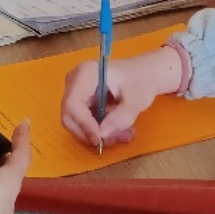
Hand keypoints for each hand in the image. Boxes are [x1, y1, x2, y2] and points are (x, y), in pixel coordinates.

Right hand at [62, 43, 186, 151]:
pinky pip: (82, 122)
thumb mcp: (136, 100)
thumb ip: (121, 117)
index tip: (99, 139)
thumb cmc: (141, 80)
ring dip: (98, 134)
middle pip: (69, 115)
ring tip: (123, 135)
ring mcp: (75, 91)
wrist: (144, 74)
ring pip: (75, 123)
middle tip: (115, 140)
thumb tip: (103, 134)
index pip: (73, 103)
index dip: (83, 124)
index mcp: (86, 73)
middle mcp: (74, 81)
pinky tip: (117, 131)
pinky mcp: (80, 102)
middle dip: (90, 133)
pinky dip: (99, 131)